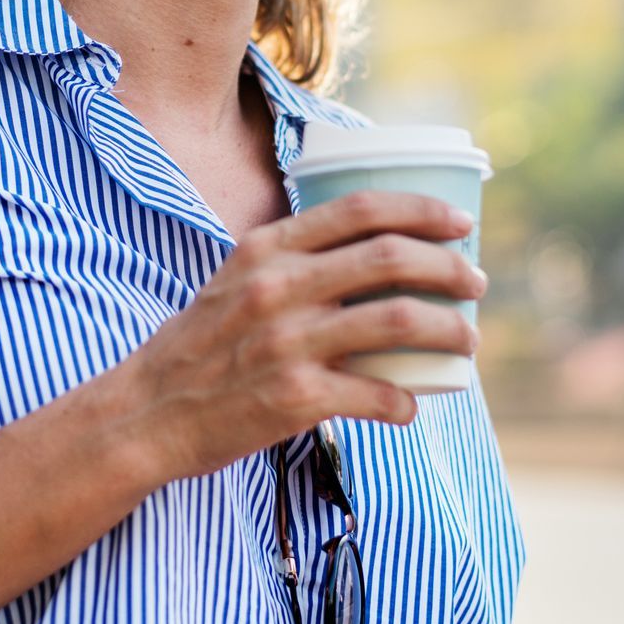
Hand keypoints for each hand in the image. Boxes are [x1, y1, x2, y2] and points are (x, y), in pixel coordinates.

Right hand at [117, 190, 485, 482]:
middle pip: (390, 259)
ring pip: (397, 322)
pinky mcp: (295, 399)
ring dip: (449, 331)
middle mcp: (278, 288)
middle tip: (475, 282)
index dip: (420, 210)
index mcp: (266, 249)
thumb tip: (369, 252)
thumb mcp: (235, 279)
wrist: (148, 413)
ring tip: (467, 341)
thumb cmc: (200, 345)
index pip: (358, 209)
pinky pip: (376, 394)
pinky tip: (411, 404)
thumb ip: (291, 261)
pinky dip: (405, 400)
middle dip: (449, 268)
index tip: (459, 221)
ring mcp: (287, 343)